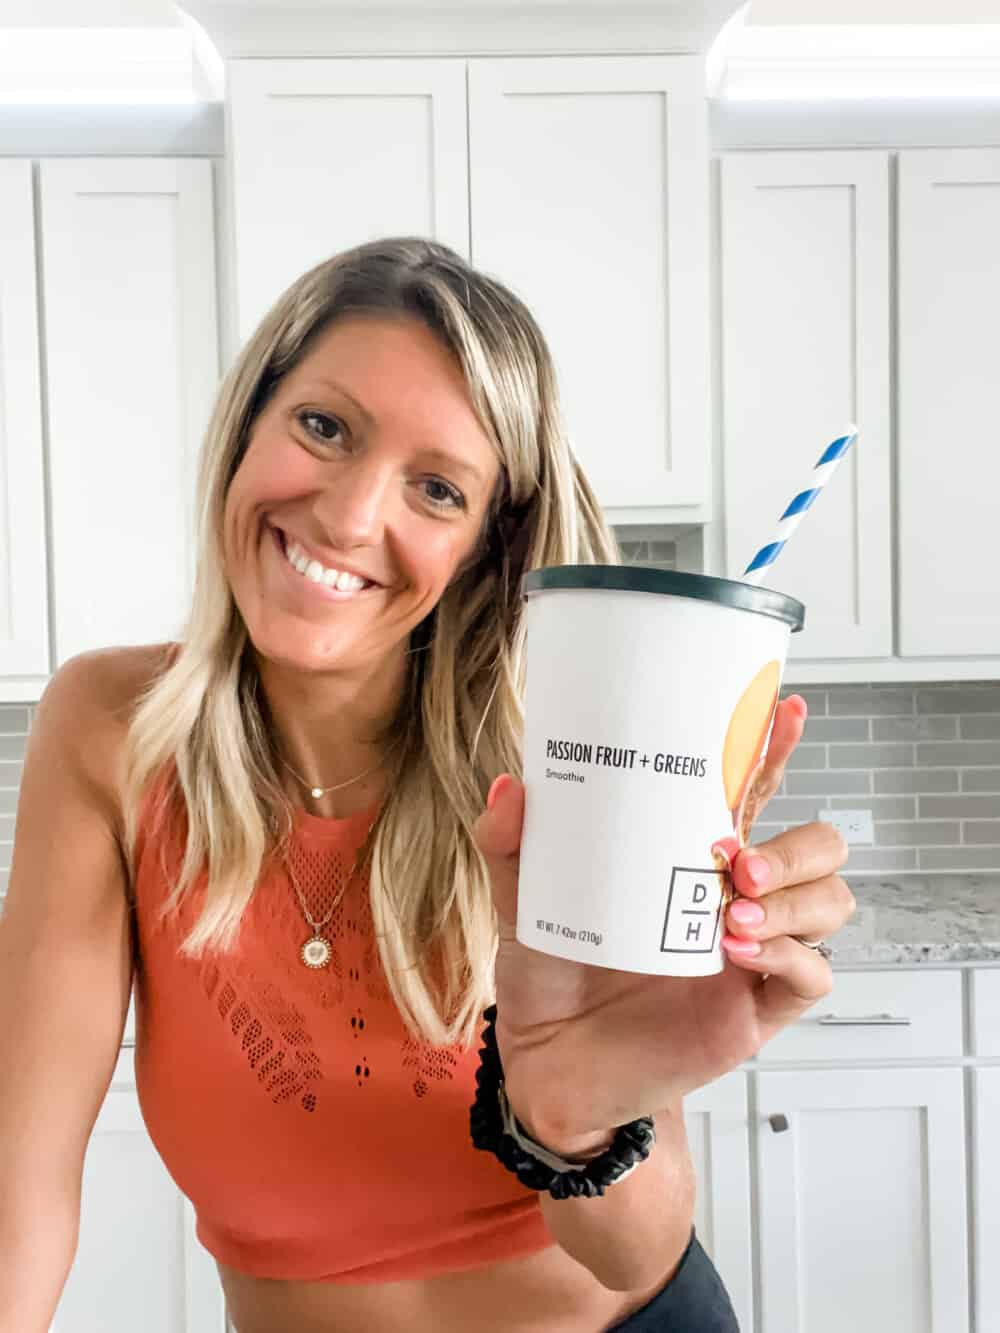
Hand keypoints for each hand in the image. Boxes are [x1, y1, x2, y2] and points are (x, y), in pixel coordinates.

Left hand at [472, 697, 855, 1154]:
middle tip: (736, 859)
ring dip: (793, 897)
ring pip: (829, 902)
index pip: (751, 793)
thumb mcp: (523, 902)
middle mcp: (732, 897)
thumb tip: (510, 789)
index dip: (774, 752)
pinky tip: (738, 950)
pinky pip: (811, 974)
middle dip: (796, 845)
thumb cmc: (549, 976)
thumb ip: (511, 847)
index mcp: (688, 858)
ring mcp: (752, 951)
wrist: (549, 1063)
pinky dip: (786, 955)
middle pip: (818, 848)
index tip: (785, 712)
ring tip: (730, 908)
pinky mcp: (755, 1008)